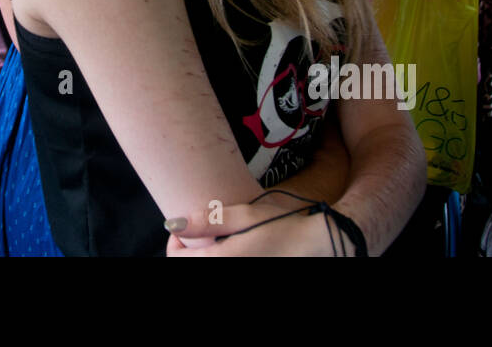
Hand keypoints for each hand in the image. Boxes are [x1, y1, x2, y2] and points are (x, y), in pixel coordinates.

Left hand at [166, 195, 356, 256]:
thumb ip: (208, 220)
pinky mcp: (252, 274)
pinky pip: (226, 269)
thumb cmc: (285, 226)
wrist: (319, 244)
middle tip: (203, 233)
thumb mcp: (246, 214)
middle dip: (191, 250)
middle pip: (192, 265)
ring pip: (208, 267)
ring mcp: (242, 275)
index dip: (175, 243)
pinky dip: (223, 259)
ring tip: (220, 240)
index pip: (178, 260)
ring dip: (207, 255)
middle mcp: (230, 271)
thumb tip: (172, 223)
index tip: (186, 228)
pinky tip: (235, 248)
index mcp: (223, 259)